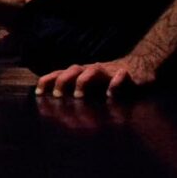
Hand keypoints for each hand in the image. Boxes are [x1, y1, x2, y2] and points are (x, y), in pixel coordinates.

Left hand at [33, 55, 156, 97]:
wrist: (139, 66)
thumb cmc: (109, 80)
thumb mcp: (91, 87)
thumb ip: (75, 95)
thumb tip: (55, 111)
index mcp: (81, 73)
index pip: (60, 73)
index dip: (48, 81)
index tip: (38, 93)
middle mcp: (92, 70)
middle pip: (73, 69)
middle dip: (62, 81)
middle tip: (56, 96)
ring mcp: (109, 71)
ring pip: (93, 70)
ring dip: (83, 81)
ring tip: (79, 96)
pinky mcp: (126, 74)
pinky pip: (120, 76)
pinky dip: (114, 84)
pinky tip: (111, 95)